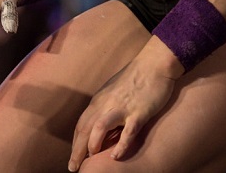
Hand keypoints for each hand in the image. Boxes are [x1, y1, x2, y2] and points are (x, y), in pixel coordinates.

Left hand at [68, 40, 182, 170]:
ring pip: (99, 127)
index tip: (73, 158)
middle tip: (72, 168)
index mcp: (99, 100)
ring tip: (90, 160)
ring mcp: (122, 107)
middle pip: (85, 128)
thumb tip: (99, 125)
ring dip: (92, 144)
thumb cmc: (135, 78)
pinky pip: (127, 131)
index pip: (82, 124)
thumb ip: (105, 106)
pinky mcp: (138, 112)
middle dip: (77, 150)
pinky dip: (120, 145)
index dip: (75, 143)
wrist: (154, 64)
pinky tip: (116, 156)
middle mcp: (106, 103)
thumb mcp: (113, 91)